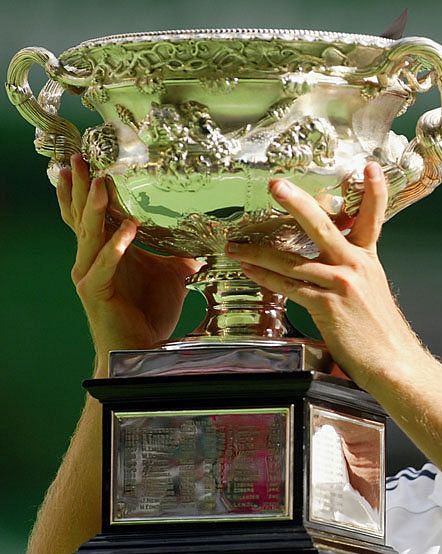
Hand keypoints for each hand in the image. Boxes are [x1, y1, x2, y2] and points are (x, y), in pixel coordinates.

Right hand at [58, 155, 199, 362]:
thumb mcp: (173, 276)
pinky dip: (115, 247)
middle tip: (77, 158)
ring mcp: (90, 275)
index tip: (87, 159)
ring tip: (99, 184)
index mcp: (106, 250)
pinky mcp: (95, 292)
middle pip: (81, 216)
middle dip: (79, 186)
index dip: (86, 188)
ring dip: (95, 209)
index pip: (92, 213)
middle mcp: (91, 259)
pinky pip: (103, 266)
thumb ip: (182, 255)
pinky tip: (127, 230)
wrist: (143, 349)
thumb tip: (206, 240)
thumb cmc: (151, 313)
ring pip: (88, 235)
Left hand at [225, 163, 421, 389]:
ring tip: (236, 245)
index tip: (367, 166)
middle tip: (276, 186)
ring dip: (259, 252)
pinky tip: (249, 270)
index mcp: (368, 260)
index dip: (373, 191)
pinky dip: (266, 278)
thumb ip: (351, 274)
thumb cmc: (380, 333)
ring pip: (293, 260)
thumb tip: (326, 268)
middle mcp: (356, 265)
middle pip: (323, 226)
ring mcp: (341, 283)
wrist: (392, 362)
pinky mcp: (327, 304)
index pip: (372, 218)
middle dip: (297, 203)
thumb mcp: (371, 293)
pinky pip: (289, 286)